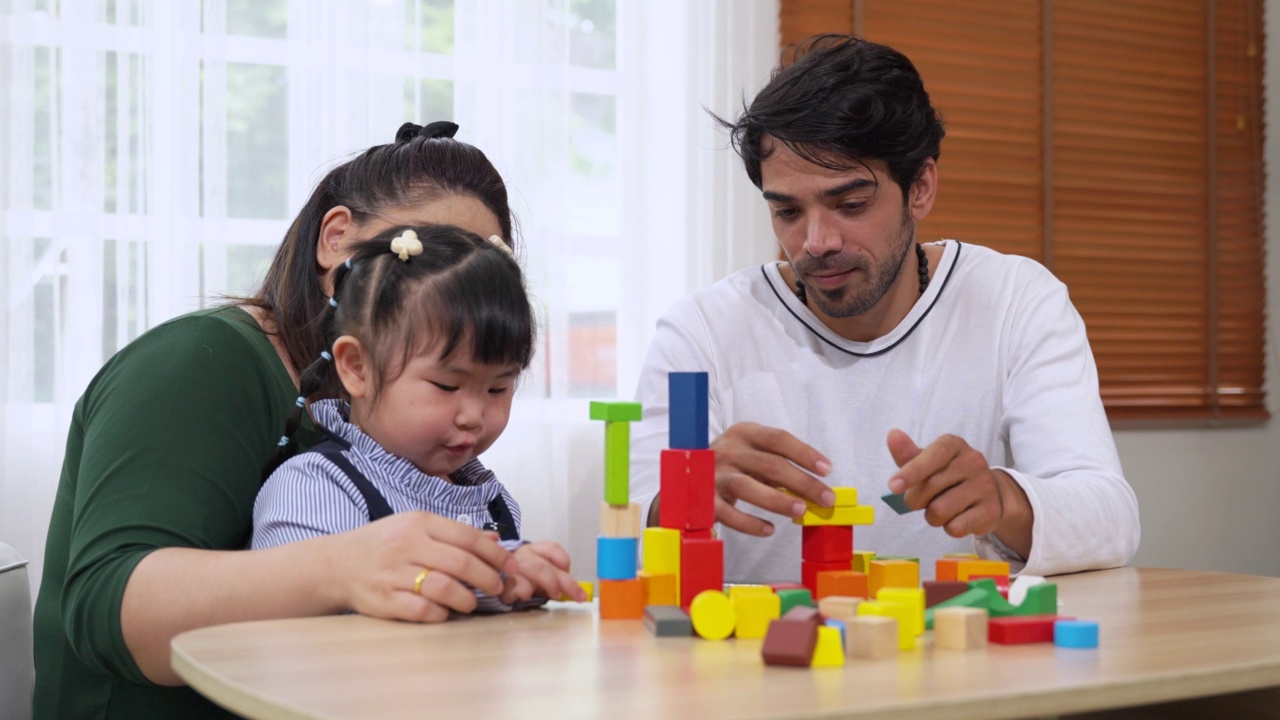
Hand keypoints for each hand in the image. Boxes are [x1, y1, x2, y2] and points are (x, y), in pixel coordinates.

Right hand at [324, 511, 518, 622]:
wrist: (335, 564)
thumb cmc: (382, 544)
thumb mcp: (415, 527)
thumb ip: (453, 533)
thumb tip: (494, 540)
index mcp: (418, 523)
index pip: (467, 537)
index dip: (495, 554)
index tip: (511, 566)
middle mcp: (406, 545)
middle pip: (460, 563)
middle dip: (488, 579)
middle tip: (499, 588)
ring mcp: (393, 573)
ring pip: (443, 587)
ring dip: (467, 599)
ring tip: (473, 603)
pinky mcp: (382, 600)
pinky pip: (421, 610)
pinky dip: (440, 614)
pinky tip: (446, 613)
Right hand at [498, 542, 585, 603]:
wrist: (491, 581)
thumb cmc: (520, 580)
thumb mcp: (540, 576)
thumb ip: (555, 580)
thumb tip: (577, 593)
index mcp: (533, 551)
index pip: (552, 548)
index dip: (564, 561)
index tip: (570, 573)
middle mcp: (523, 556)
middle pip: (546, 564)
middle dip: (565, 582)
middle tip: (577, 596)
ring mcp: (512, 568)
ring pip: (534, 569)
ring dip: (549, 583)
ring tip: (554, 595)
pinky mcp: (502, 582)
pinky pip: (517, 585)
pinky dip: (525, 592)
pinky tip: (526, 596)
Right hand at [708, 422, 834, 536]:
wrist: (685, 476)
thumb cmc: (732, 465)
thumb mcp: (750, 455)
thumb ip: (778, 467)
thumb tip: (815, 490)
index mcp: (742, 433)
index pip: (778, 439)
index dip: (804, 453)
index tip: (827, 469)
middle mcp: (727, 450)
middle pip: (770, 465)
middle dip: (802, 482)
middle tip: (826, 498)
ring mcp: (713, 475)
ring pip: (749, 487)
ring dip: (778, 500)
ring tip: (801, 510)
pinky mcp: (703, 500)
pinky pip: (730, 513)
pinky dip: (750, 523)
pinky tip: (769, 530)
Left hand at [886, 429, 1031, 554]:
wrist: (989, 493)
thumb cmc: (948, 476)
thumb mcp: (927, 463)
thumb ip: (908, 454)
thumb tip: (893, 435)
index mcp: (953, 445)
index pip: (932, 455)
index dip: (911, 471)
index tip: (893, 486)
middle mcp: (973, 461)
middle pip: (930, 486)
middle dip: (915, 500)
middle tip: (921, 501)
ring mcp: (985, 485)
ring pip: (940, 510)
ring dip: (932, 517)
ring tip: (941, 509)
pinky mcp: (991, 510)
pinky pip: (955, 527)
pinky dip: (949, 527)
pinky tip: (957, 518)